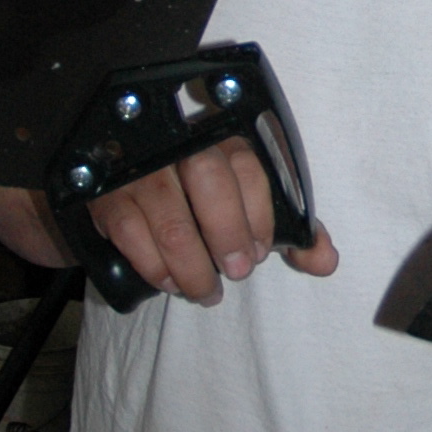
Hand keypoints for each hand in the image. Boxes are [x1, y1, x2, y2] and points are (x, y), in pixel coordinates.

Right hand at [88, 138, 338, 304]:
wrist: (125, 183)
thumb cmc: (198, 200)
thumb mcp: (243, 206)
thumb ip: (285, 231)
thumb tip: (326, 261)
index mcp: (220, 139)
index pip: (248, 164)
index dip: (260, 215)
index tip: (262, 251)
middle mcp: (178, 143)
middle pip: (208, 177)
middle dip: (228, 233)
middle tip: (238, 272)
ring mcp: (138, 168)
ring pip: (171, 218)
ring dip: (193, 268)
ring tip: (205, 292)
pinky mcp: (105, 195)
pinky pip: (132, 234)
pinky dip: (154, 267)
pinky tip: (169, 281)